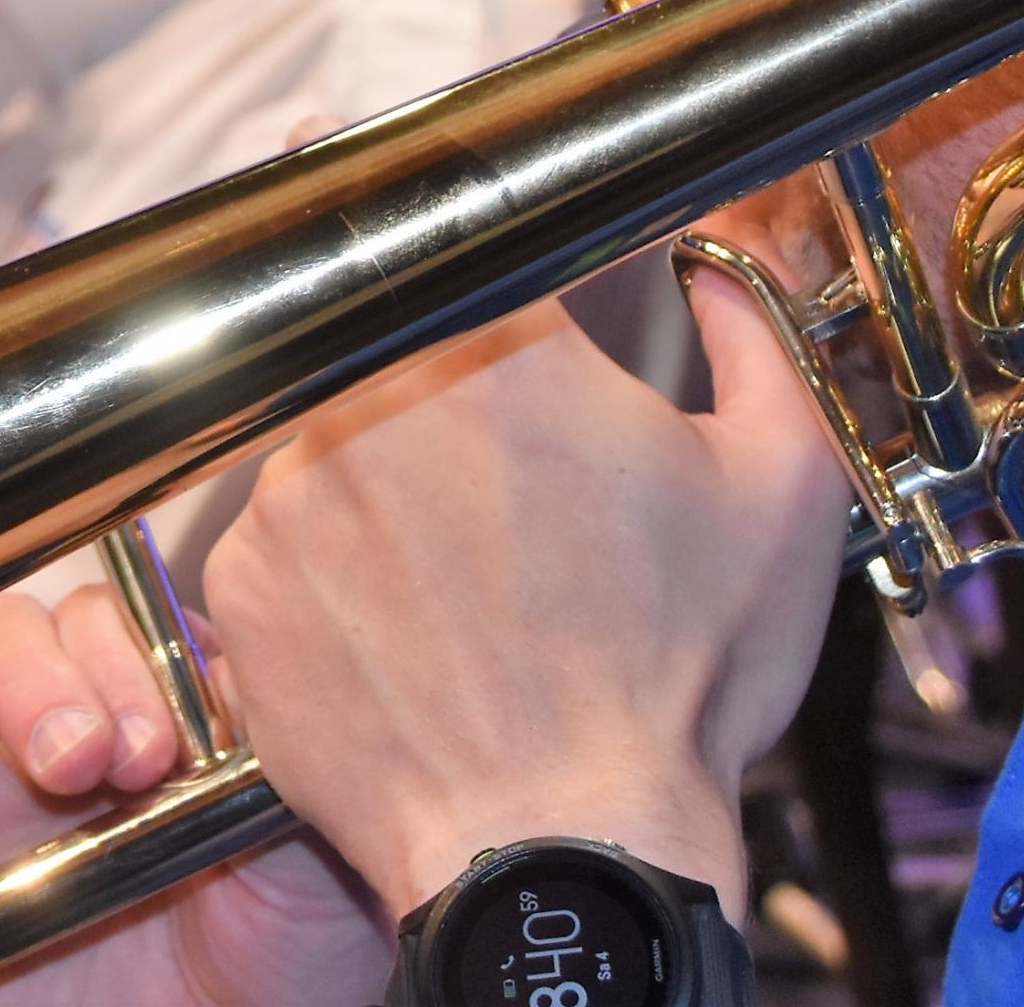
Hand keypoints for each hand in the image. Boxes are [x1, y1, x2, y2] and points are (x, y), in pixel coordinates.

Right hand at [0, 587, 386, 1006]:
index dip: (118, 663)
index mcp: (148, 704)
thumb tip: (243, 664)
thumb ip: (271, 744)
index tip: (159, 747)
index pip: (103, 621)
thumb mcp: (308, 831)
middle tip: (80, 764)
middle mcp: (53, 739)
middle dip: (32, 683)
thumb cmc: (295, 937)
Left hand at [202, 270, 849, 918]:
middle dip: (419, 387)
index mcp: (498, 342)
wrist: (567, 848)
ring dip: (375, 486)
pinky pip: (278, 547)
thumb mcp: (782, 488)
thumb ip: (757, 332)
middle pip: (376, 345)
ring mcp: (288, 492)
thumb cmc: (679, 681)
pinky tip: (406, 636)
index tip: (363, 174)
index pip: (432, 221)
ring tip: (460, 583)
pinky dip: (329, 577)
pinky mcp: (241, 586)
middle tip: (483, 476)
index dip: (409, 209)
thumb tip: (724, 258)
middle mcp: (366, 396)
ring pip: (323, 446)